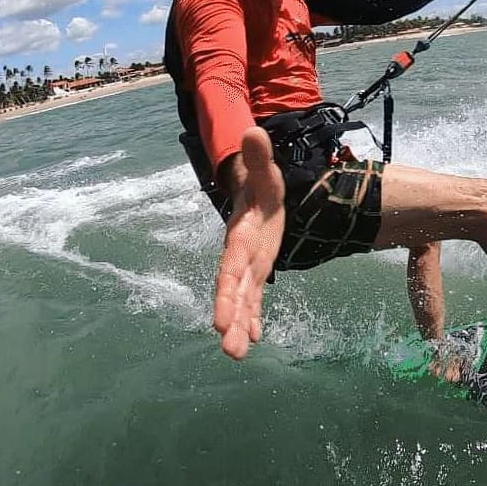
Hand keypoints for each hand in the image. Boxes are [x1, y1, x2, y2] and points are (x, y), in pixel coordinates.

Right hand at [213, 127, 285, 358]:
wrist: (256, 192)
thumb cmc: (261, 184)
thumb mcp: (266, 172)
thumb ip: (259, 158)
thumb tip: (253, 131)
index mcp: (240, 236)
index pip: (230, 268)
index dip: (226, 294)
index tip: (220, 322)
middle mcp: (240, 255)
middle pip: (232, 291)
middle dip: (230, 319)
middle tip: (230, 351)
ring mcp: (248, 266)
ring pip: (242, 299)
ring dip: (240, 326)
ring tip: (237, 354)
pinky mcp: (257, 270)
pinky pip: (253, 297)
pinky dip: (252, 316)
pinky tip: (254, 337)